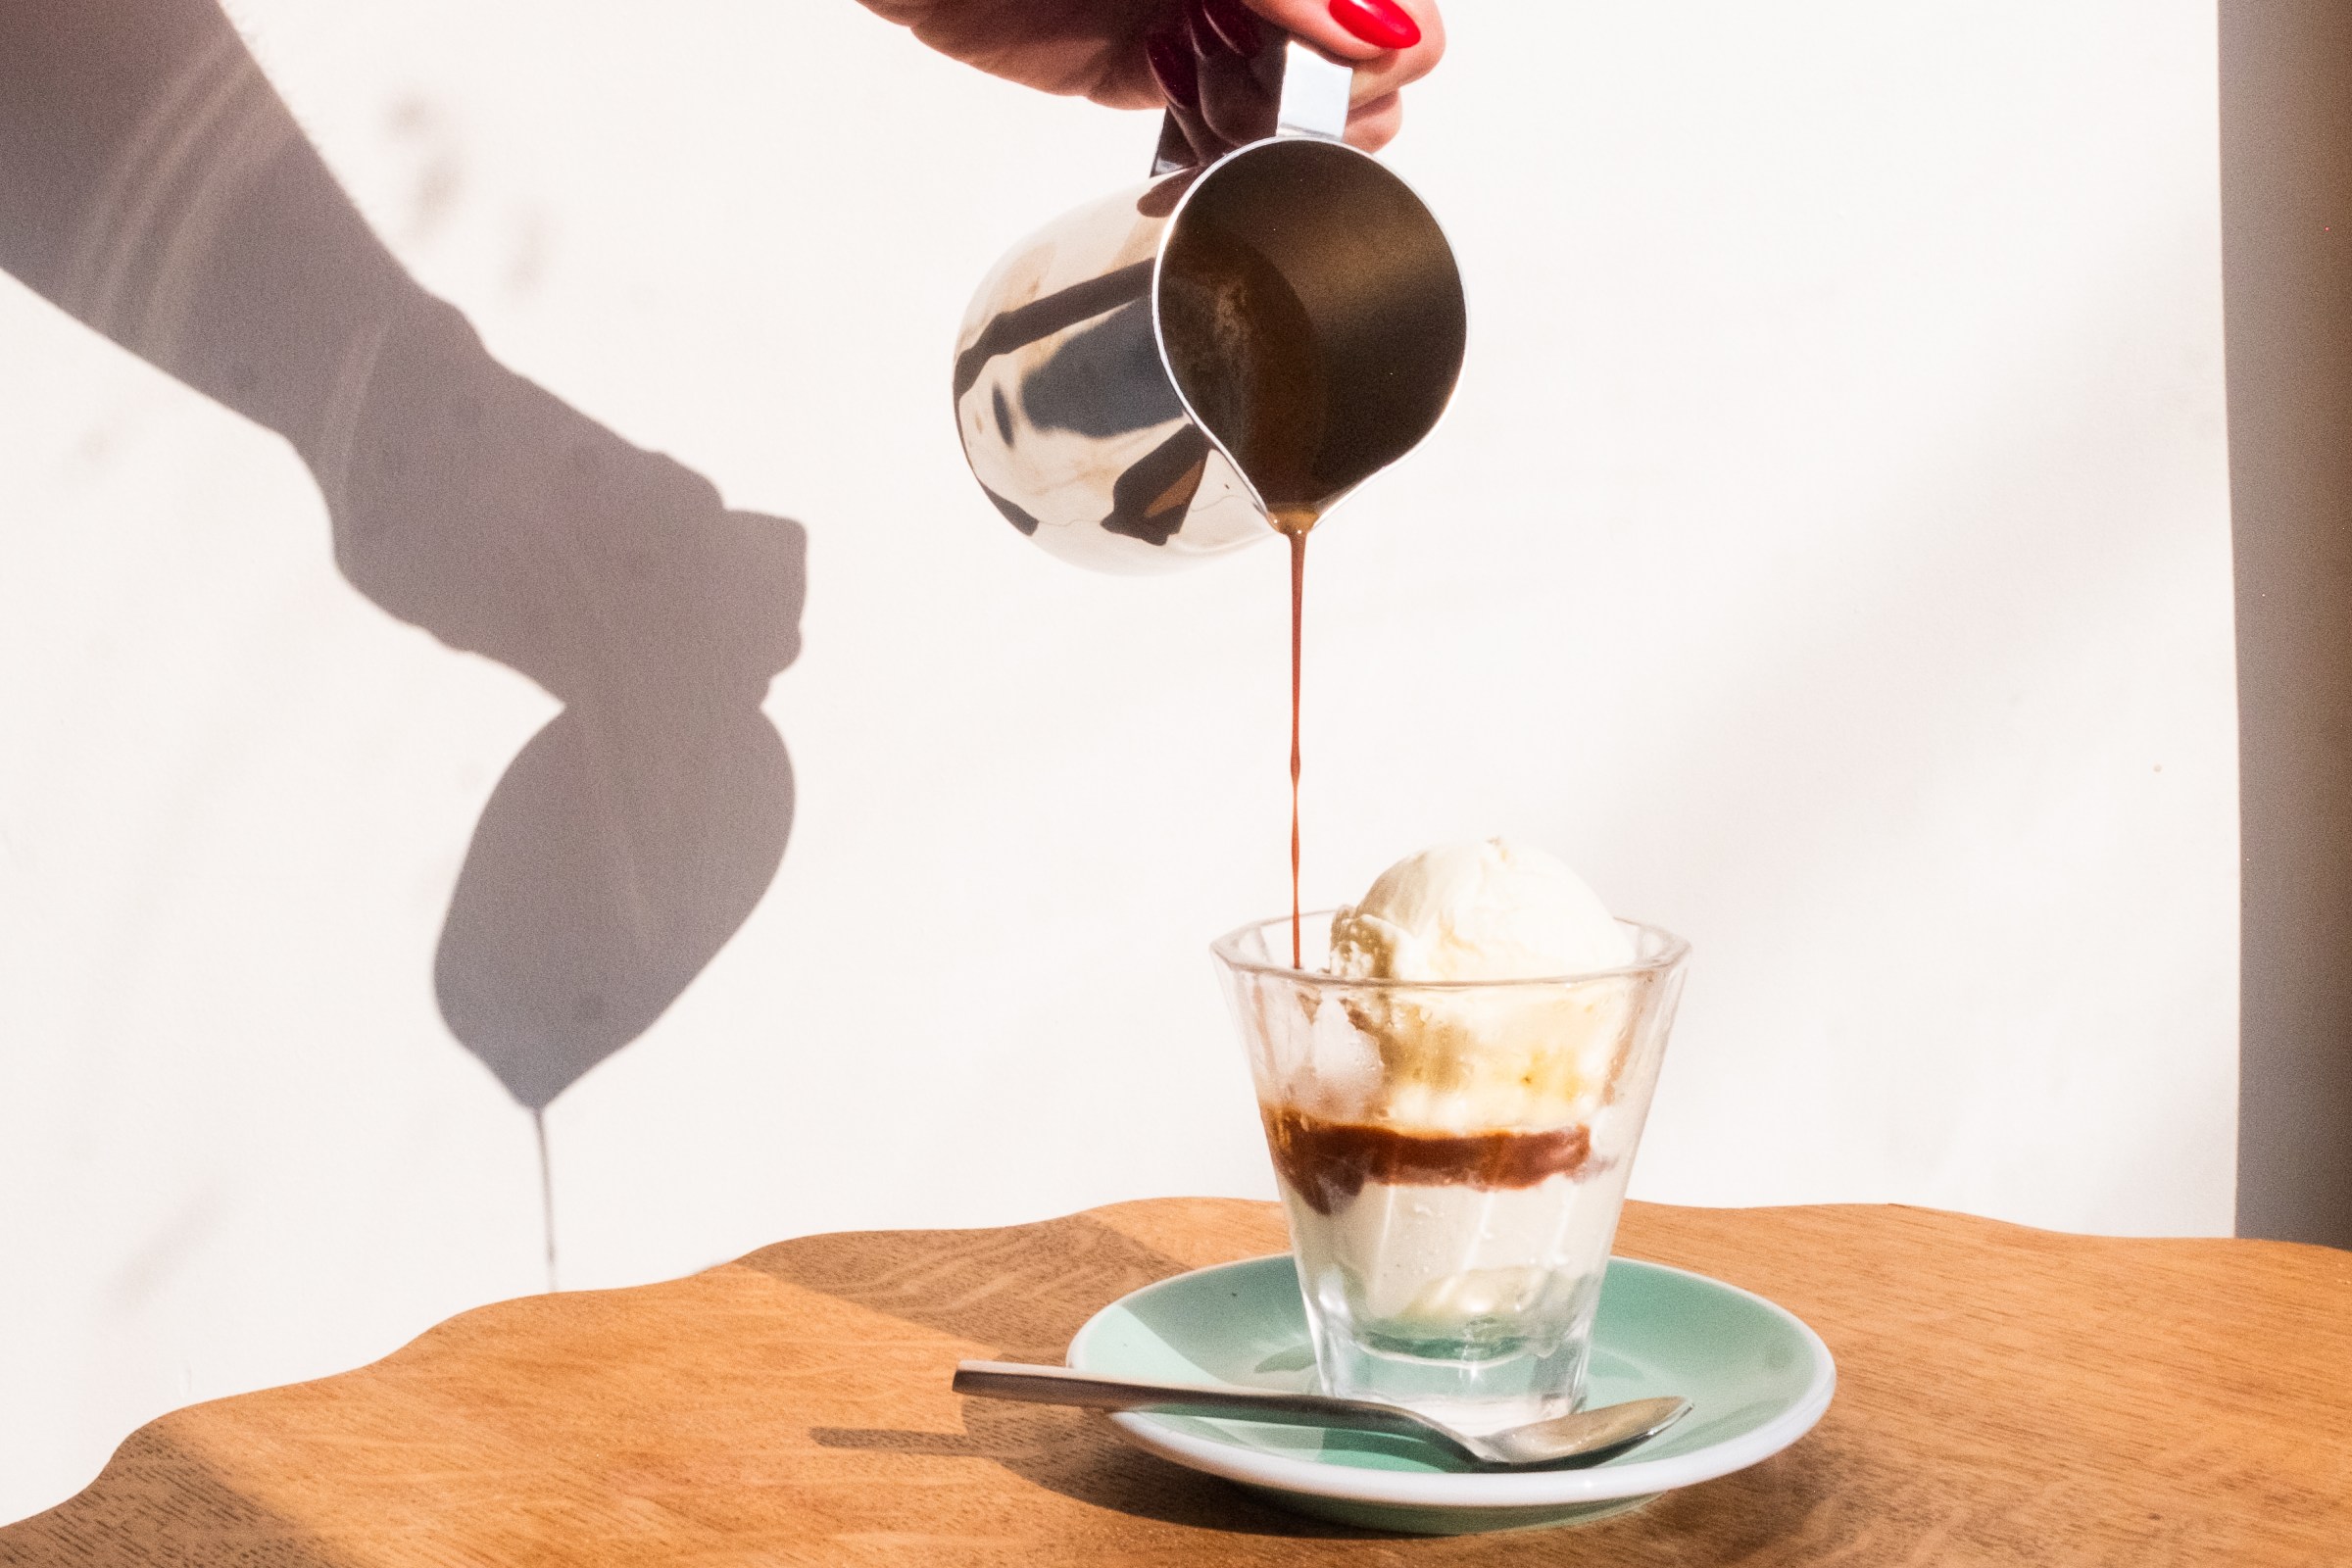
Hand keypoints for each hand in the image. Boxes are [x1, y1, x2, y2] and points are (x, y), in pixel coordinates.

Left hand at [860, 0, 1442, 160]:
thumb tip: (1377, 27)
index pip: (1405, 11)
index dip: (1373, 45)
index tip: (1304, 49)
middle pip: (1378, 67)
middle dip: (1319, 89)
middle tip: (1230, 66)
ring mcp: (1220, 21)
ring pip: (1310, 114)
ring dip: (1267, 122)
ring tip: (1195, 86)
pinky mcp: (1156, 72)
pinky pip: (1227, 138)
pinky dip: (1217, 150)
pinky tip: (1176, 111)